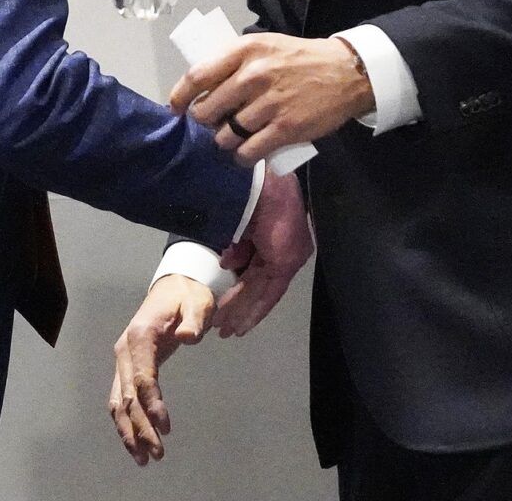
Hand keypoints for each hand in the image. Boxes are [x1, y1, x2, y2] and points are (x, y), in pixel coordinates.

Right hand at [109, 274, 212, 465]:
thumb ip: (194, 320)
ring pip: (119, 403)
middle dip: (140, 428)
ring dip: (129, 432)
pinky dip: (126, 422)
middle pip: (127, 397)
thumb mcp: (198, 302)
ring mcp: (122, 359)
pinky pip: (121, 399)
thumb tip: (188, 337)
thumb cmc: (188, 295)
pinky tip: (136, 442)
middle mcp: (124, 350)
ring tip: (144, 459)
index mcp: (140, 336)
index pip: (142, 378)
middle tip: (158, 454)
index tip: (166, 427)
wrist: (174, 285)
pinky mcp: (127, 366)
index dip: (152, 404)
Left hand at [171, 34, 374, 164]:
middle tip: (214, 124)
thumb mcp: (265, 46)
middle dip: (205, 123)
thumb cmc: (300, 59)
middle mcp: (253, 76)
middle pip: (207, 111)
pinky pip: (248, 152)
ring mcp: (269, 104)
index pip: (197, 76)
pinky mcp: (285, 129)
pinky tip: (246, 153)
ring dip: (225, 141)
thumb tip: (201, 90)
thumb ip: (234, 64)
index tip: (176, 108)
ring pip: (225, 136)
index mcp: (245, 51)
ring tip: (234, 138)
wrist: (346, 72)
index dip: (180, 97)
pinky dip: (242, 157)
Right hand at [214, 170, 312, 336]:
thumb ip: (238, 248)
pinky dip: (254, 310)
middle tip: (221, 324)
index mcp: (278, 238)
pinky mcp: (286, 263)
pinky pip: (270, 294)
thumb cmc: (248, 195)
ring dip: (242, 312)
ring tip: (223, 328)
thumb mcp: (240, 227)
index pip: (259, 270)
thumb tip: (228, 264)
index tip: (226, 307)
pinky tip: (238, 324)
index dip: (242, 290)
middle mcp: (288, 250)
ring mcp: (289, 258)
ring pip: (263, 293)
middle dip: (239, 306)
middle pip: (260, 285)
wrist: (259, 183)